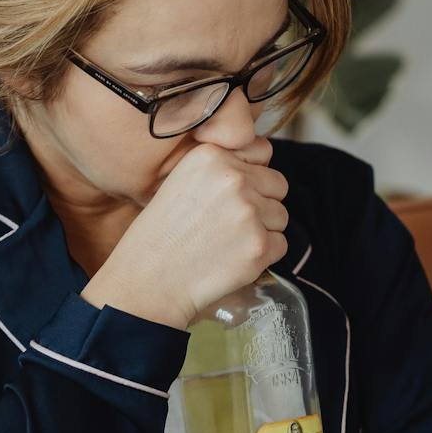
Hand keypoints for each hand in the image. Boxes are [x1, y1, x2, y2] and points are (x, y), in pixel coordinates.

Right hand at [81, 138, 289, 329]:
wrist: (150, 280)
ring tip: (228, 243)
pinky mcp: (259, 246)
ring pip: (281, 217)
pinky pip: (281, 245)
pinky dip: (263, 255)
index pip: (262, 153)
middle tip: (230, 224)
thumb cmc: (162, 234)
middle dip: (262, 204)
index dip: (252, 176)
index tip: (233, 195)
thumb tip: (262, 165)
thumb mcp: (182, 180)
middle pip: (278, 186)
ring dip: (263, 231)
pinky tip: (233, 259)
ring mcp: (248, 213)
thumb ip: (221, 168)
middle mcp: (233, 179)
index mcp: (211, 156)